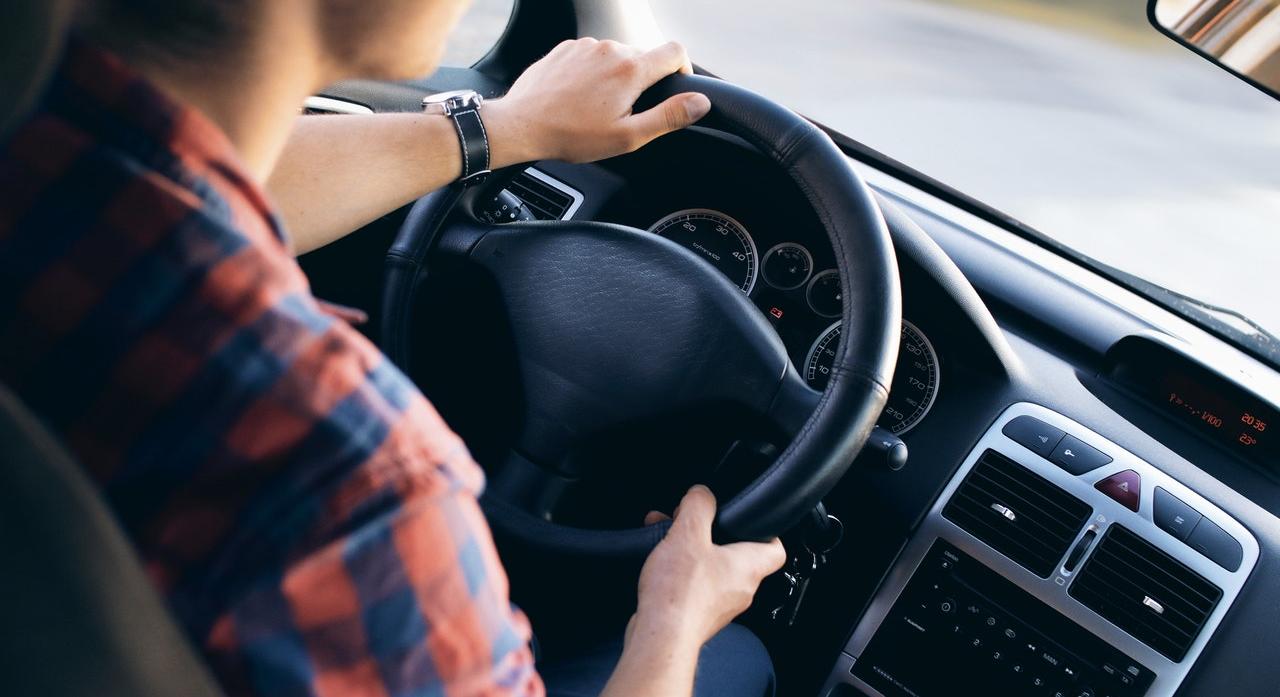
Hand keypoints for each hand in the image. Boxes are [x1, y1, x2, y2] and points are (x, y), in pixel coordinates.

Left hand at [485, 38, 711, 164]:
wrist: (521, 124)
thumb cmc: (571, 135)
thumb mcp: (627, 136)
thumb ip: (668, 117)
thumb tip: (700, 103)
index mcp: (631, 70)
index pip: (676, 52)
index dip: (683, 70)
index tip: (674, 88)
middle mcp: (610, 49)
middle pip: (644, 57)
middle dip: (642, 82)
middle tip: (624, 112)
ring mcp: (586, 46)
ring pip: (616, 56)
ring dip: (615, 77)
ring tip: (597, 107)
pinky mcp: (566, 48)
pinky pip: (591, 56)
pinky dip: (593, 73)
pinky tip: (579, 97)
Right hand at [632, 485, 786, 648]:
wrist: (660, 637)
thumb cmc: (680, 594)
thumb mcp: (688, 534)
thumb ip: (698, 506)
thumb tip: (702, 493)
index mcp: (749, 567)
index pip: (776, 549)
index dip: (767, 531)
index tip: (750, 519)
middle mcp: (741, 589)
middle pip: (737, 556)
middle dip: (712, 535)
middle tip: (693, 523)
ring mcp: (720, 606)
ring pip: (712, 570)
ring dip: (692, 551)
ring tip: (667, 539)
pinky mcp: (699, 617)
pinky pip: (695, 587)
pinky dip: (680, 572)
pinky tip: (659, 565)